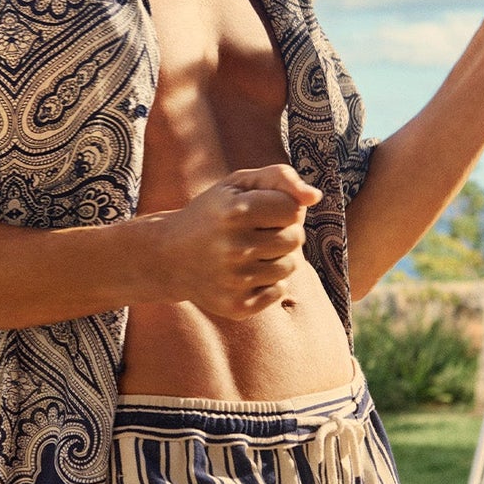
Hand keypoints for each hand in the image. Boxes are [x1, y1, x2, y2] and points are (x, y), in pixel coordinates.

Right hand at [148, 164, 320, 319]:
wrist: (168, 255)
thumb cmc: (213, 213)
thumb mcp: (238, 184)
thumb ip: (279, 178)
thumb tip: (314, 197)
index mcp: (235, 212)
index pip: (293, 208)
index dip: (282, 207)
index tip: (262, 209)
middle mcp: (235, 248)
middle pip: (296, 238)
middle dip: (284, 231)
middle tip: (258, 231)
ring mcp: (235, 281)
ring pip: (291, 267)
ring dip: (278, 257)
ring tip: (251, 252)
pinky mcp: (236, 306)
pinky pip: (279, 291)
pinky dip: (269, 281)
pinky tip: (245, 273)